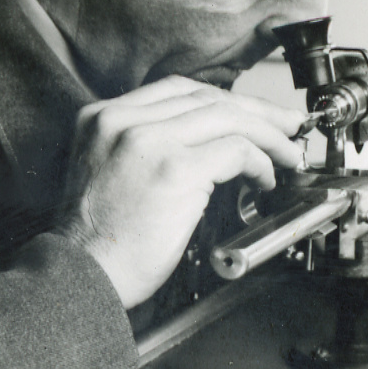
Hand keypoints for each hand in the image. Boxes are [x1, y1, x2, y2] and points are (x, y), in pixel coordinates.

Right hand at [59, 76, 303, 307]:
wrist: (79, 277)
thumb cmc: (98, 245)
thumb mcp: (109, 175)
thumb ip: (146, 149)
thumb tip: (208, 146)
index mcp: (103, 117)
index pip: (177, 91)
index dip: (223, 100)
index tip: (251, 113)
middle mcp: (122, 120)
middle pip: (206, 97)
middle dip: (255, 111)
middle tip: (286, 125)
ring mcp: (148, 141)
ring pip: (227, 117)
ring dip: (267, 136)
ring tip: (288, 153)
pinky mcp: (174, 169)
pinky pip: (235, 150)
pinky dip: (260, 162)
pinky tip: (266, 178)